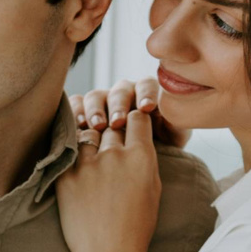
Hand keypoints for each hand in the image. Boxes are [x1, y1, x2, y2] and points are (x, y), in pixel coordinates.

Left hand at [56, 107, 160, 251]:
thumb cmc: (136, 226)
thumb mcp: (153, 189)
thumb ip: (145, 160)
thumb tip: (138, 139)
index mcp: (141, 157)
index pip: (137, 118)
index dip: (134, 120)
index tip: (131, 127)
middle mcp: (115, 155)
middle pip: (112, 126)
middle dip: (113, 132)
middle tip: (111, 145)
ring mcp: (87, 165)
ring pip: (89, 135)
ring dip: (92, 142)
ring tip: (94, 158)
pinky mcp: (66, 176)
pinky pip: (69, 152)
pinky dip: (73, 154)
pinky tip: (78, 164)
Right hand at [73, 78, 188, 149]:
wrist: (139, 166)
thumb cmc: (161, 147)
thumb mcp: (174, 135)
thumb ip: (175, 122)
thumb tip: (173, 113)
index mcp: (148, 93)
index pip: (146, 85)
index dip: (146, 94)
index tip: (146, 109)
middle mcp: (125, 94)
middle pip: (119, 91)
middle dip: (118, 106)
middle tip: (117, 122)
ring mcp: (103, 101)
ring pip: (96, 96)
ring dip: (95, 110)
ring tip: (96, 126)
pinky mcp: (84, 111)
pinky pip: (76, 103)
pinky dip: (75, 111)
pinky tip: (79, 125)